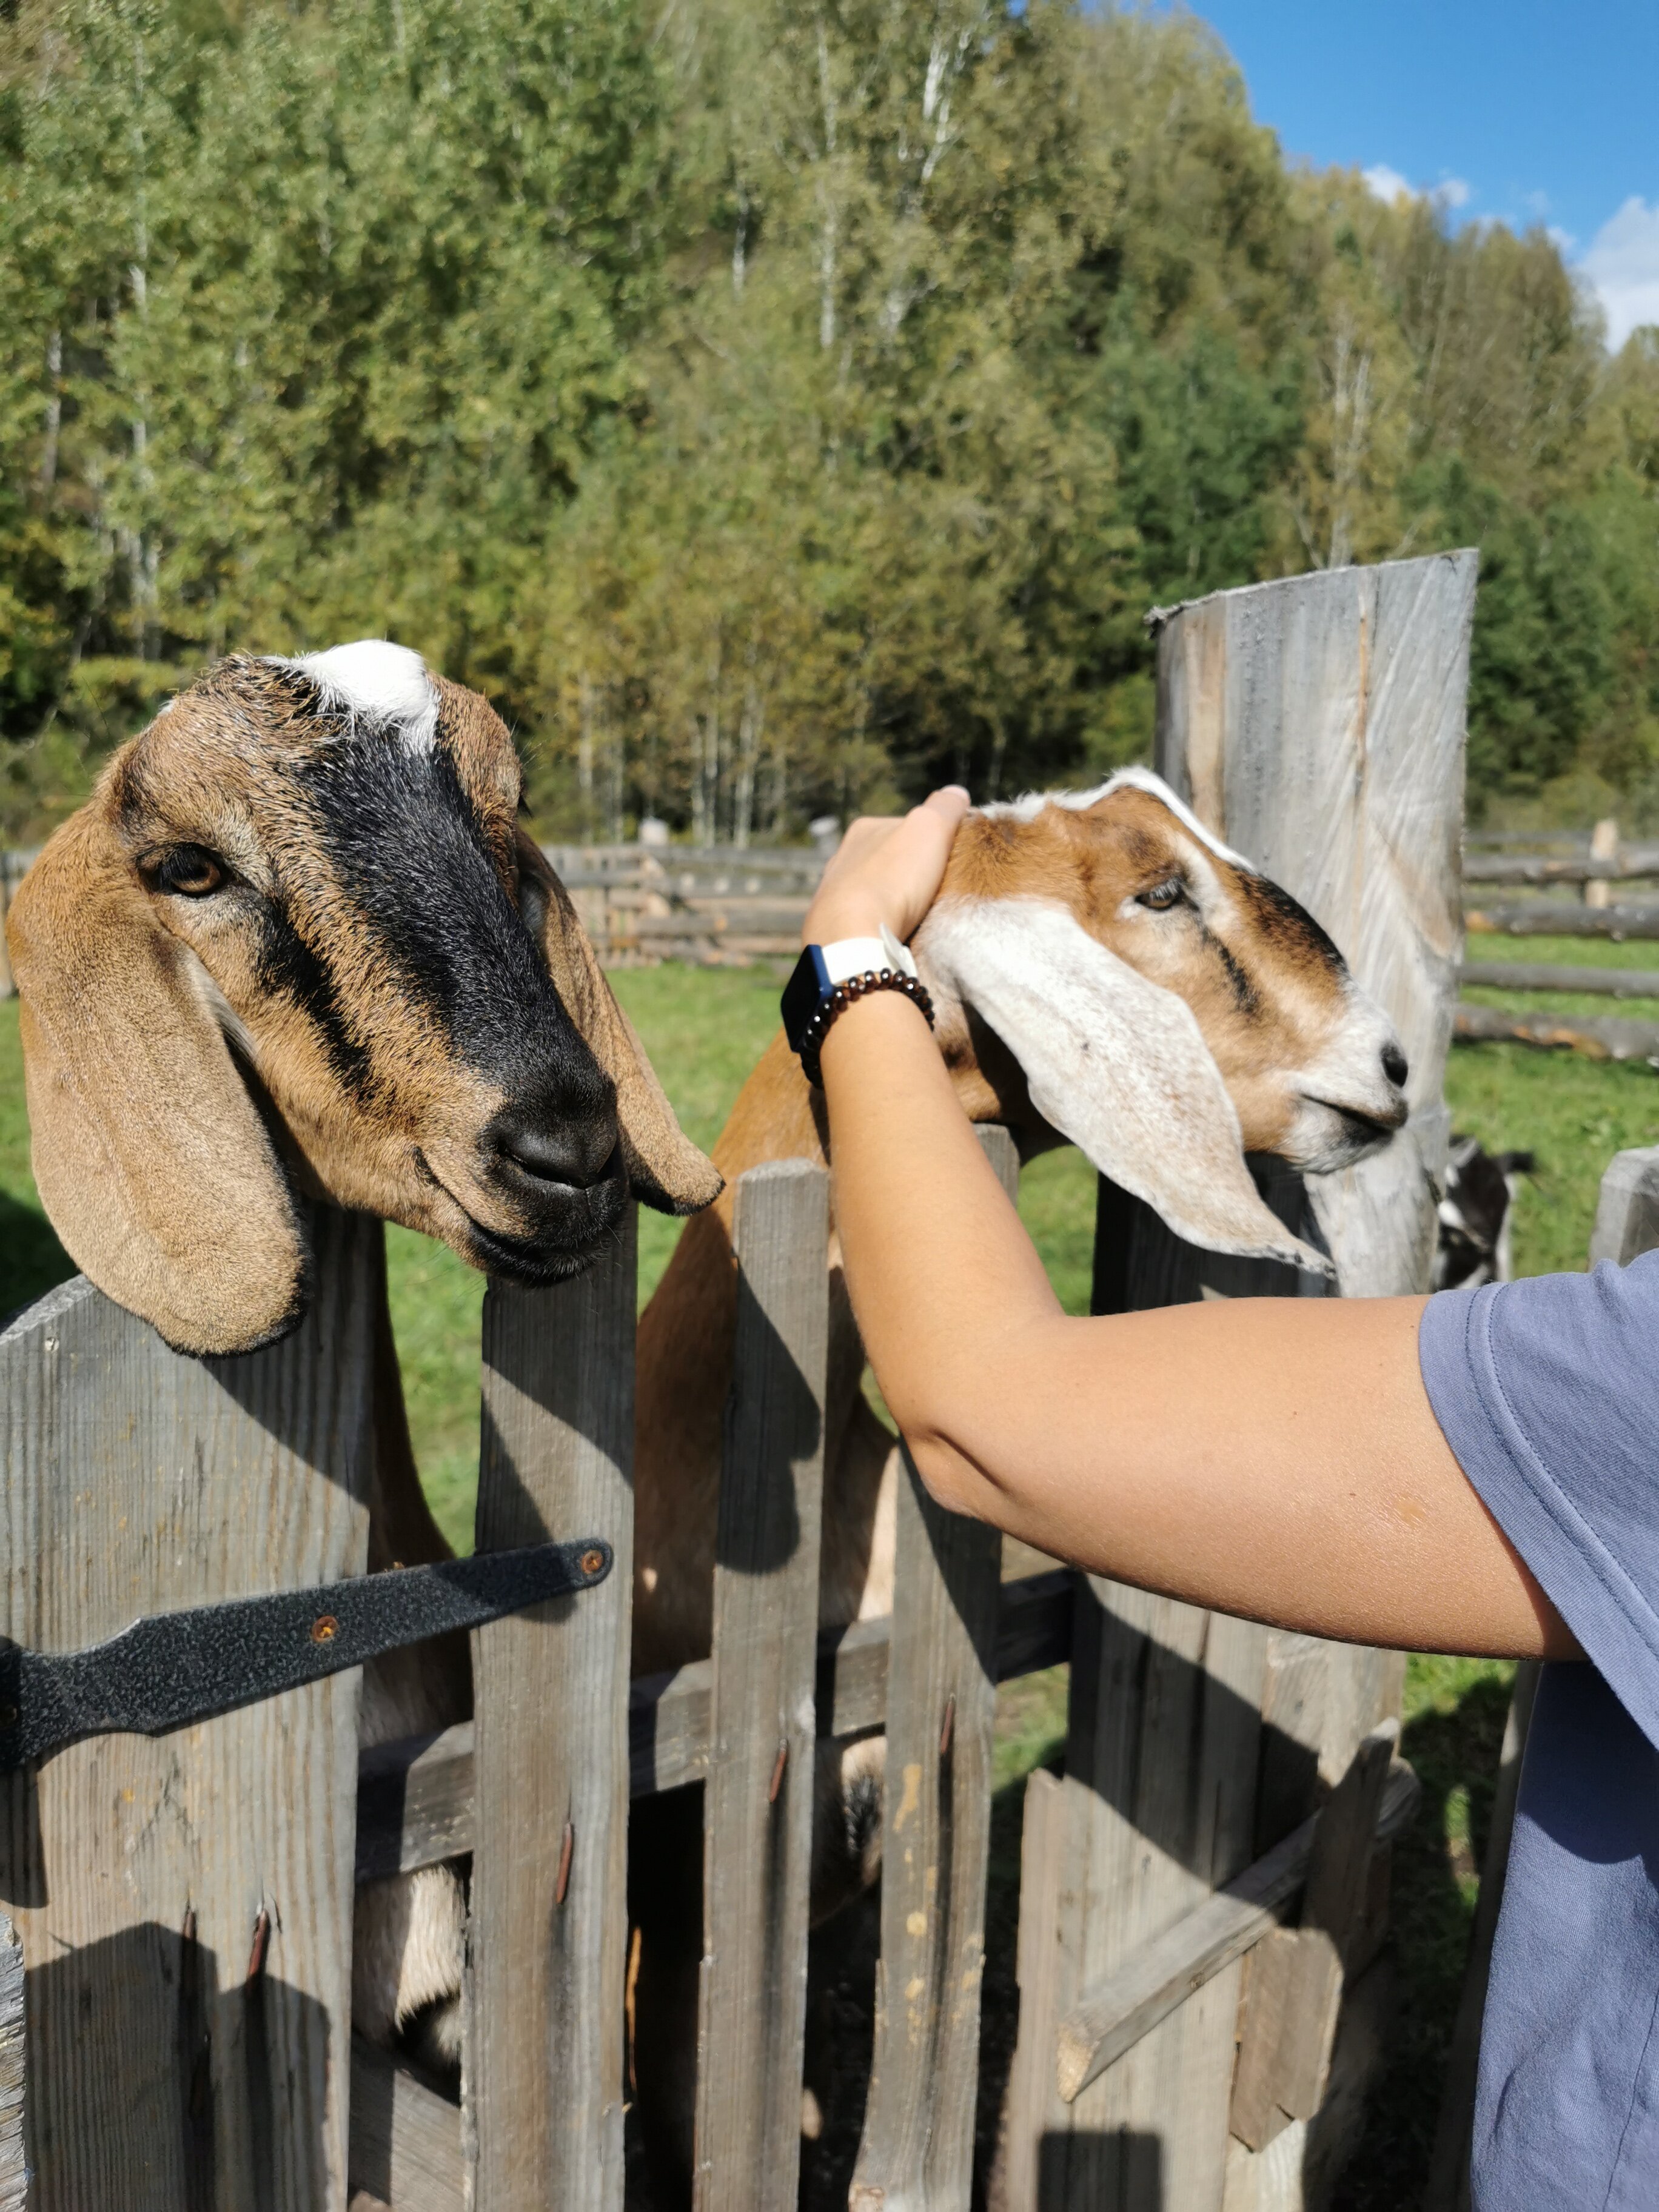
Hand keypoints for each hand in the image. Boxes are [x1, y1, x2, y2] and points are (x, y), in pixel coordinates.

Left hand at [803, 787, 970, 946]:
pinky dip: (877, 923)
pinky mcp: (830, 928)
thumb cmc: (894, 879)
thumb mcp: (930, 828)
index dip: (933, 841)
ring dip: (893, 900)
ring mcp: (831, 894)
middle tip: (935, 892)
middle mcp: (842, 857)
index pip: (907, 827)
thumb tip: (956, 793)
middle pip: (889, 860)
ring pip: (873, 891)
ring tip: (916, 917)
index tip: (950, 860)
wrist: (853, 938)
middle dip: (910, 873)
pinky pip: (861, 920)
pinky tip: (892, 934)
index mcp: (864, 829)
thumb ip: (945, 807)